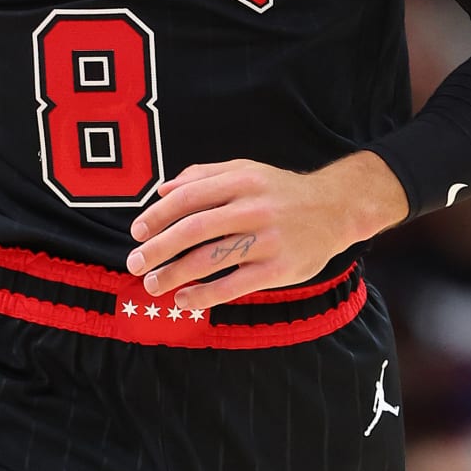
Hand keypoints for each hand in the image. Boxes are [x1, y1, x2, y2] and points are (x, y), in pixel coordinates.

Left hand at [127, 150, 407, 312]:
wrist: (336, 209)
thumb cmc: (281, 192)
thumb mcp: (246, 170)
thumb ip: (203, 176)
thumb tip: (161, 191)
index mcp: (241, 180)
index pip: (188, 198)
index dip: (157, 216)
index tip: (137, 233)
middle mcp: (253, 207)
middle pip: (194, 230)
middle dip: (158, 249)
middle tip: (134, 264)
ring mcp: (267, 240)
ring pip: (210, 259)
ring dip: (175, 275)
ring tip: (154, 285)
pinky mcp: (278, 269)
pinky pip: (233, 285)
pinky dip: (203, 295)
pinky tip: (184, 300)